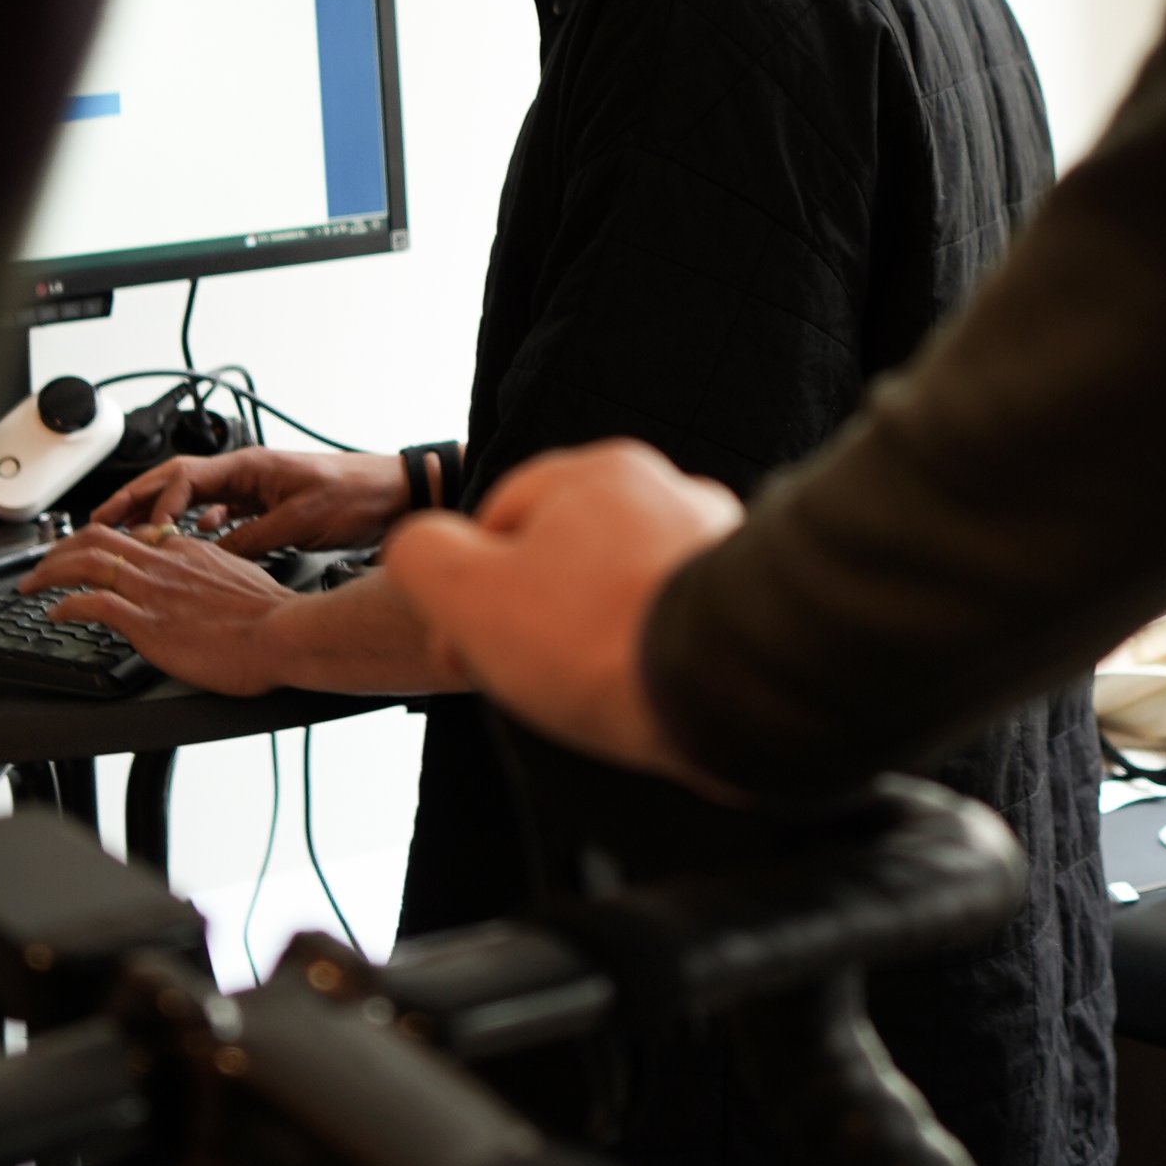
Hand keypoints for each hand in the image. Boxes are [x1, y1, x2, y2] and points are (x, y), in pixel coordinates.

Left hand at [20, 530, 308, 696]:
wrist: (283, 633)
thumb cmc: (274, 618)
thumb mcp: (244, 581)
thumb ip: (217, 577)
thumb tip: (208, 586)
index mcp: (189, 551)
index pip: (135, 537)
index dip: (106, 544)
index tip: (92, 555)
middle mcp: (165, 562)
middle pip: (98, 538)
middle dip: (61, 549)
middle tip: (44, 564)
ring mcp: (153, 590)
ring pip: (85, 562)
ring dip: (49, 571)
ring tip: (31, 584)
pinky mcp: (146, 621)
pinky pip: (91, 602)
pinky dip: (65, 605)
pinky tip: (54, 614)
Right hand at [91, 443, 408, 554]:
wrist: (394, 495)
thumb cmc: (356, 496)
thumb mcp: (298, 522)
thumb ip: (250, 539)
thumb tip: (209, 555)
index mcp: (250, 466)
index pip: (184, 477)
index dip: (154, 503)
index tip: (140, 531)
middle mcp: (248, 472)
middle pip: (178, 481)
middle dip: (137, 499)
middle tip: (101, 520)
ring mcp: (257, 488)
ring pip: (196, 498)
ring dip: (163, 514)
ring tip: (133, 534)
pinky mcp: (270, 505)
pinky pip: (222, 512)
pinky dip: (200, 526)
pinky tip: (191, 541)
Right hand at [382, 440, 744, 775]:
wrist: (727, 694)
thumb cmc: (598, 640)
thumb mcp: (466, 592)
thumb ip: (422, 554)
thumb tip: (419, 548)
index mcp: (598, 472)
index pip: (500, 518)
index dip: (466, 589)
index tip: (463, 648)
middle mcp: (668, 492)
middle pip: (565, 556)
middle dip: (530, 616)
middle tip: (519, 677)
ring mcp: (716, 545)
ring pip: (619, 590)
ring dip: (588, 635)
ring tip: (583, 688)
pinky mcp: (746, 601)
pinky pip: (670, 621)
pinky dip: (644, 652)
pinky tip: (636, 688)